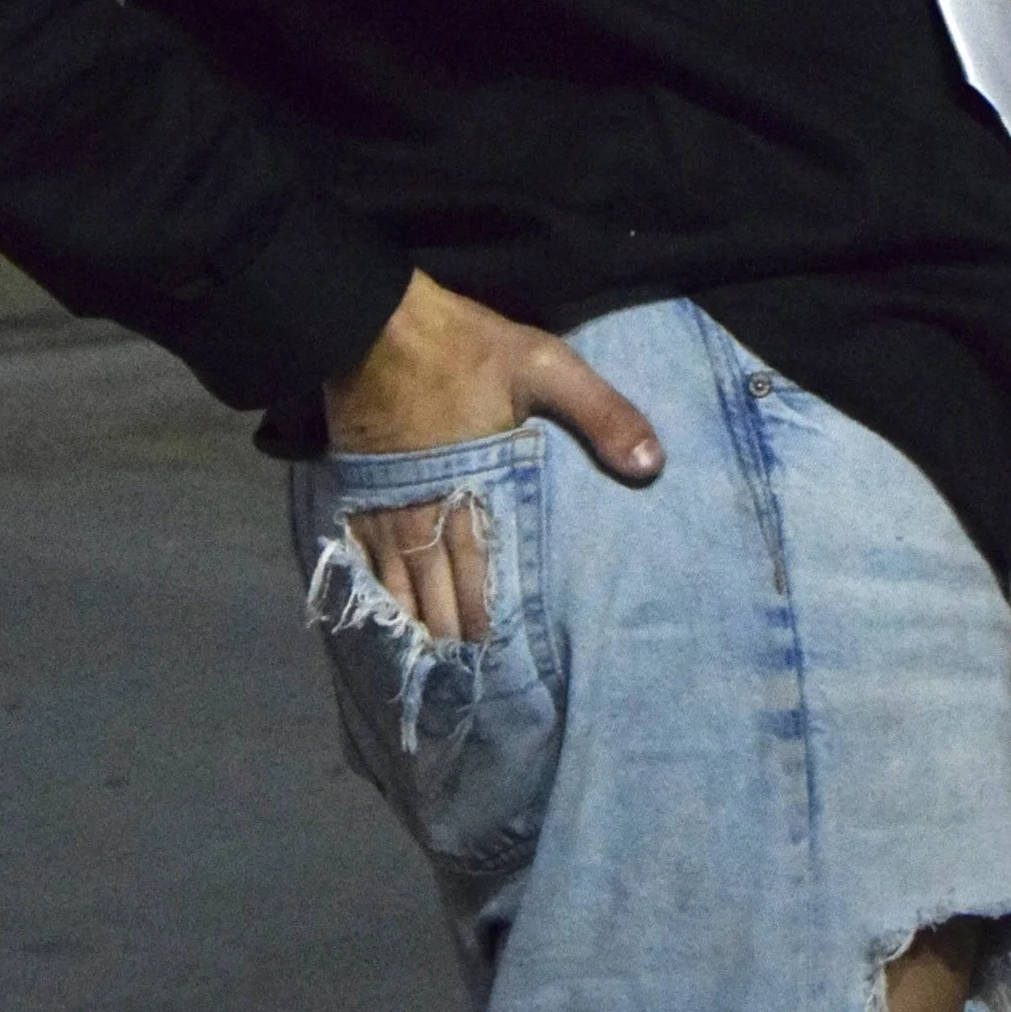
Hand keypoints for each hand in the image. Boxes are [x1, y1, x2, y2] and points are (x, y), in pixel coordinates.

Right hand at [322, 270, 662, 643]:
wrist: (372, 321)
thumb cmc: (463, 345)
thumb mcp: (546, 365)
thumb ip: (600, 413)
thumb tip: (653, 464)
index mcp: (474, 490)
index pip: (485, 577)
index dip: (494, 626)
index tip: (506, 670)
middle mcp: (426, 513)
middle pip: (440, 595)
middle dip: (457, 641)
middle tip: (473, 690)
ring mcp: (386, 508)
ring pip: (401, 588)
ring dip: (418, 629)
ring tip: (433, 674)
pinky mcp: (357, 493)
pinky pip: (364, 561)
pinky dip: (377, 597)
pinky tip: (385, 621)